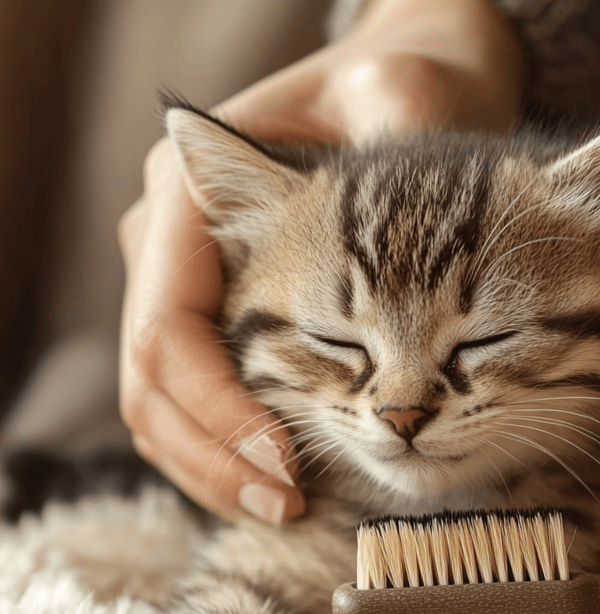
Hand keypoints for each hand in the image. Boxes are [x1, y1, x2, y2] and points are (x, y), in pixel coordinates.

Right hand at [118, 0, 523, 521]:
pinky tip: (287, 478)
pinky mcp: (220, 318)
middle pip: (153, 382)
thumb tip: (409, 202)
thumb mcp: (402, 99)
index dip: (218, 409)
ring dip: (217, 468)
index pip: (168, 329)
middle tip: (285, 503)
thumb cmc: (396, 89)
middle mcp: (172, 247)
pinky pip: (197, 403)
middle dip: (215, 456)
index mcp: (187, 196)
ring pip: (164, 406)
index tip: (284, 457)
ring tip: (286, 505)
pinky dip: (228, 452)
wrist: (393, 86)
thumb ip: (390, 140)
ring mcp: (191, 287)